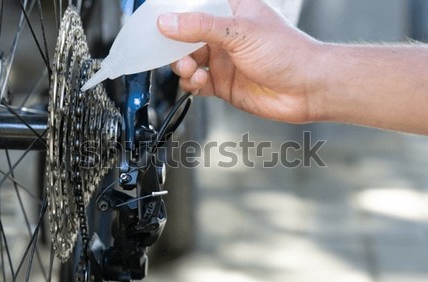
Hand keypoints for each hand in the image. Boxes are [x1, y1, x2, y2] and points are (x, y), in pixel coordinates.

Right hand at [157, 0, 322, 122]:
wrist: (307, 90)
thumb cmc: (287, 53)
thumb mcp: (241, 32)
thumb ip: (201, 27)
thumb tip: (167, 22)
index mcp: (230, 10)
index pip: (194, 6)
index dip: (174, 12)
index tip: (157, 20)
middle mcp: (225, 35)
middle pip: (185, 36)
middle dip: (175, 45)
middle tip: (172, 52)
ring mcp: (223, 60)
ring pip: (187, 60)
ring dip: (183, 66)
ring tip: (191, 70)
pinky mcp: (223, 84)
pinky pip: (197, 83)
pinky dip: (192, 84)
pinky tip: (200, 83)